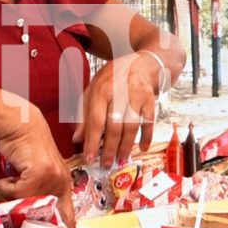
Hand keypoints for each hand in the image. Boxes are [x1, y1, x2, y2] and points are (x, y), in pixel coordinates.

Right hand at [0, 108, 74, 227]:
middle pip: (43, 214)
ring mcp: (52, 177)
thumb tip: (27, 221)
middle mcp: (61, 181)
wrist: (21, 125)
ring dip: (10, 195)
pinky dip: (5, 186)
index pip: (67, 215)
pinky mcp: (39, 173)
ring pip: (25, 203)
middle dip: (27, 215)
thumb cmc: (25, 148)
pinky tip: (8, 173)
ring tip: (9, 180)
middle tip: (16, 204)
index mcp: (64, 184)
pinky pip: (16, 192)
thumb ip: (37, 193)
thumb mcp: (37, 172)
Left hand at [72, 52, 157, 167]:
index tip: (89, 158)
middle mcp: (119, 91)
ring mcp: (137, 95)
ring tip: (120, 159)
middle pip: (114, 125)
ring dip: (126, 146)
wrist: (140, 64)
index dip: (92, 140)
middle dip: (109, 148)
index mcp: (101, 89)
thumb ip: (83, 113)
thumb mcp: (92, 90)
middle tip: (106, 164)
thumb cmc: (112, 79)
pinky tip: (142, 149)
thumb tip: (76, 139)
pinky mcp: (150, 100)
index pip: (96, 119)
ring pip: (132, 125)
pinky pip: (149, 122)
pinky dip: (147, 137)